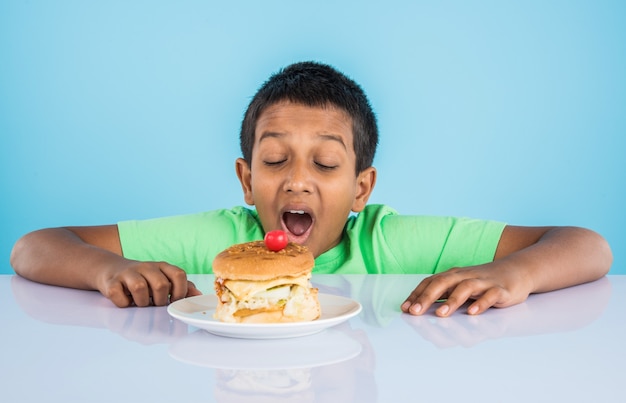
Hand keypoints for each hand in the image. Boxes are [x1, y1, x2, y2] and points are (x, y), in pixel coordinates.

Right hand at [97, 260, 201, 306]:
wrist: (110, 269)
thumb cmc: (143, 278)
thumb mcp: (163, 278)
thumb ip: (181, 286)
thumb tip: (199, 295)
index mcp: (162, 266)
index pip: (179, 274)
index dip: (180, 291)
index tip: (174, 300)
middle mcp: (146, 267)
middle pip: (161, 284)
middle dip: (160, 301)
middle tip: (154, 303)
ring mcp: (128, 273)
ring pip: (140, 288)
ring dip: (142, 302)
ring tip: (140, 302)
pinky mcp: (111, 282)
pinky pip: (120, 296)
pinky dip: (124, 303)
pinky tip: (125, 300)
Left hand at [401, 263, 530, 316]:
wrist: (518, 270)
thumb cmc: (484, 281)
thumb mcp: (461, 285)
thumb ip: (444, 295)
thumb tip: (420, 308)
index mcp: (453, 276)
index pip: (430, 282)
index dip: (416, 294)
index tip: (404, 308)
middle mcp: (465, 276)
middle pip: (443, 283)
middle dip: (427, 297)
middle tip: (415, 312)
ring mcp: (483, 282)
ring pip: (465, 288)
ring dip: (452, 301)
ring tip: (440, 314)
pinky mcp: (501, 289)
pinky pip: (490, 295)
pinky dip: (481, 303)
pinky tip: (472, 312)